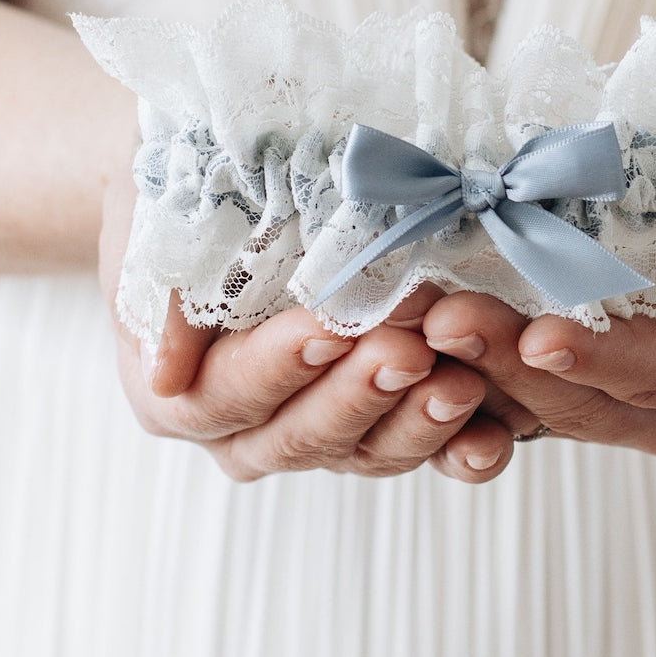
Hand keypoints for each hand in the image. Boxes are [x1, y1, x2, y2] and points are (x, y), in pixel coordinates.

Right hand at [99, 176, 514, 481]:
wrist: (227, 205)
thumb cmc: (189, 206)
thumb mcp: (163, 228)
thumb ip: (166, 296)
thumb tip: (165, 371)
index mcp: (179, 393)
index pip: (227, 393)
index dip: (277, 367)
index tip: (329, 330)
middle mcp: (245, 431)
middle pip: (301, 434)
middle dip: (359, 393)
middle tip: (409, 352)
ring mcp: (315, 433)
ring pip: (365, 451)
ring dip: (416, 420)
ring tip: (462, 384)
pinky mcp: (376, 425)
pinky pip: (417, 449)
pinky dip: (457, 443)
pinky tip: (493, 434)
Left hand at [423, 292, 655, 454]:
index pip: (644, 379)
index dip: (596, 360)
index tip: (542, 336)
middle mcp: (641, 406)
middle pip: (567, 394)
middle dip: (503, 359)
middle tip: (444, 319)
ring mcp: (588, 392)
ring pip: (519, 393)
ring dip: (460, 359)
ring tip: (407, 317)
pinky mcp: (546, 372)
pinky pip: (494, 379)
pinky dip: (450, 354)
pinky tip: (402, 320)